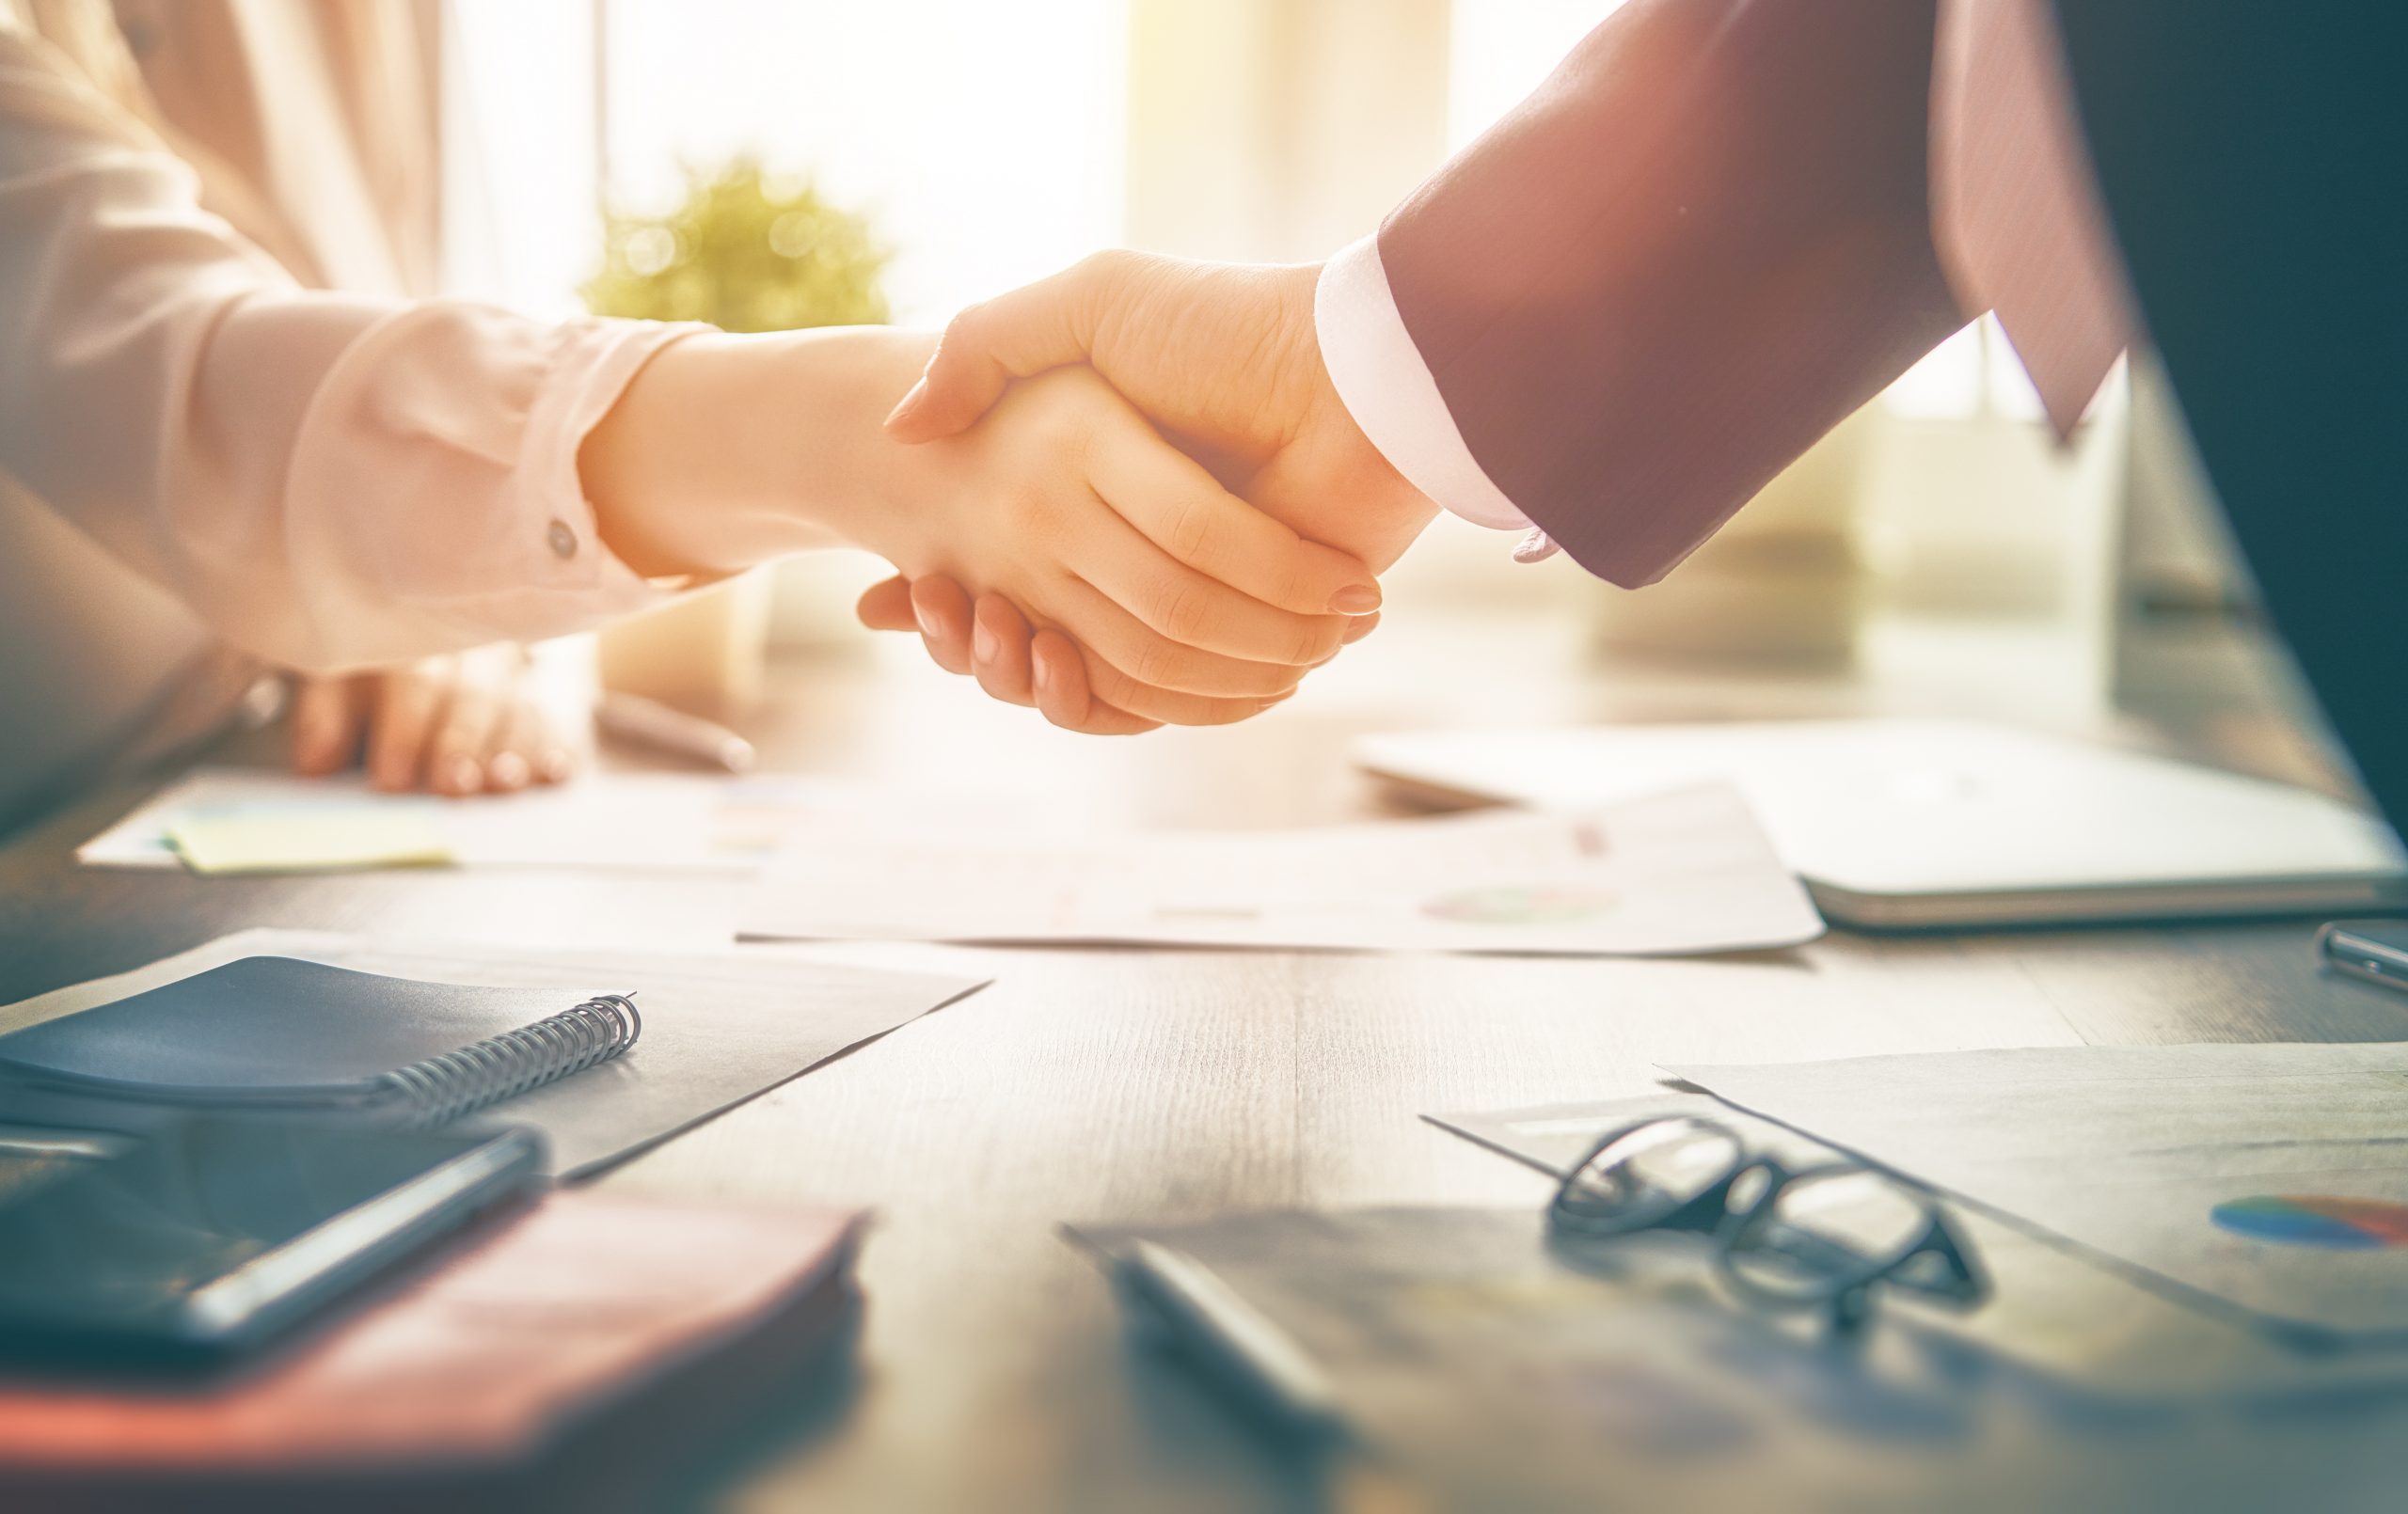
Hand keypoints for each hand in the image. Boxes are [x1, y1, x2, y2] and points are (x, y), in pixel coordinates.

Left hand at [288, 644, 580, 794]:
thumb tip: (314, 763)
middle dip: (461, 743)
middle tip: (453, 785)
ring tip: (504, 782)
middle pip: (469, 696)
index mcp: (407, 641)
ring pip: (515, 708)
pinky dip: (553, 749)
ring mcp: (505, 676)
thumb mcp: (333, 677)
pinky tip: (554, 773)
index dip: (403, 731)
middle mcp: (464, 654)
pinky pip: (550, 722)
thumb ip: (322, 716)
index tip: (392, 778)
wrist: (421, 626)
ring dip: (511, 749)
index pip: (410, 680)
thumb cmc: (369, 668)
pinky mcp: (533, 701)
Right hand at [581, 328, 1378, 730]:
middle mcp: (1146, 545)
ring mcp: (1194, 597)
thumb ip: (989, 343)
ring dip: (1020, 673)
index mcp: (1107, 478)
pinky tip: (1045, 662)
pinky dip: (1097, 698)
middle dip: (971, 637)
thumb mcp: (1094, 303)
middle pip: (1033, 627)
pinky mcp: (1243, 640)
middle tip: (937, 613)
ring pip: (1083, 672)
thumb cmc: (1229, 328)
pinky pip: (1155, 698)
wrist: (1356, 377)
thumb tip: (902, 428)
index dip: (940, 586)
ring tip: (984, 636)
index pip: (1002, 555)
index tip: (884, 595)